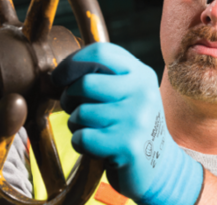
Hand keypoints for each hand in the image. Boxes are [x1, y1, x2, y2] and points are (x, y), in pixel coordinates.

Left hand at [52, 43, 203, 203]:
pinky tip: (96, 146)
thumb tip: (57, 75)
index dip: (72, 63)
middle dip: (69, 98)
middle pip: (85, 83)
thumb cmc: (132, 124)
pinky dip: (80, 143)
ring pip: (81, 112)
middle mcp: (142, 92)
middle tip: (74, 108)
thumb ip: (102, 76)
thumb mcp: (127, 92)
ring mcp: (137, 118)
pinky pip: (83, 138)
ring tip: (91, 129)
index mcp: (141, 74)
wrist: (159, 164)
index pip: (100, 52)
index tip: (59, 78)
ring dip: (75, 124)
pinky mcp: (128, 145)